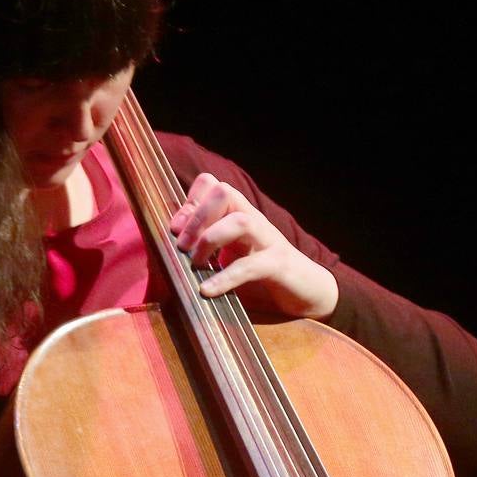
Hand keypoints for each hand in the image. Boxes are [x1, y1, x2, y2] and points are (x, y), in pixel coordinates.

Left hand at [169, 173, 338, 320]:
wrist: (306, 292)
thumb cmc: (261, 275)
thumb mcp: (229, 256)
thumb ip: (205, 248)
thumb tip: (170, 250)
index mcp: (238, 214)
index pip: (212, 184)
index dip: (189, 202)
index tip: (176, 230)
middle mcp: (253, 219)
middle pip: (224, 192)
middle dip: (196, 218)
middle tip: (183, 248)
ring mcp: (268, 240)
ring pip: (239, 221)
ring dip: (210, 240)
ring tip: (196, 264)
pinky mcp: (279, 265)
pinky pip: (251, 266)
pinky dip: (224, 278)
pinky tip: (207, 290)